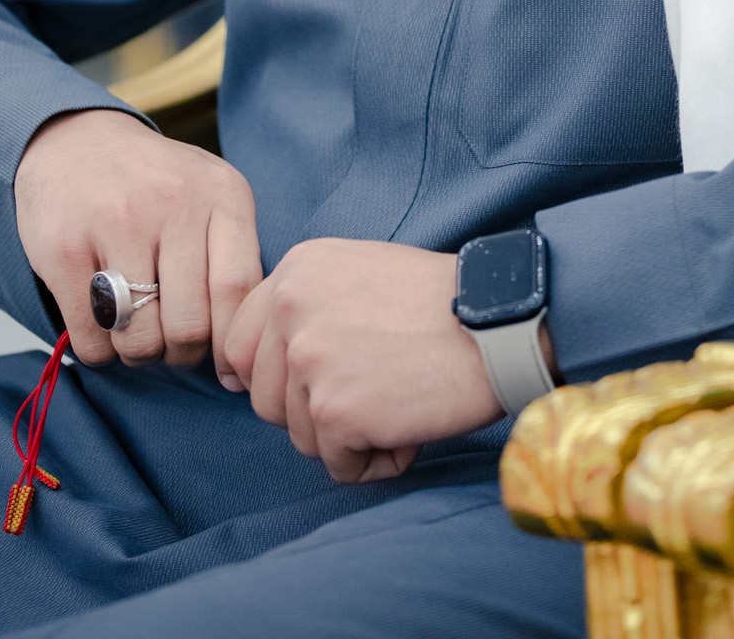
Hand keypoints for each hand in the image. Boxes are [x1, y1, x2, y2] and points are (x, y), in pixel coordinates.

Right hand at [14, 108, 261, 384]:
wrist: (75, 141)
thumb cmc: (155, 185)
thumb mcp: (210, 197)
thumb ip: (233, 258)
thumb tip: (244, 352)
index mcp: (222, 192)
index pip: (237, 291)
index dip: (232, 344)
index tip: (228, 370)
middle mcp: (173, 202)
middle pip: (189, 326)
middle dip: (183, 354)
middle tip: (172, 344)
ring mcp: (116, 222)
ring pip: (140, 340)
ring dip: (140, 354)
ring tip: (137, 329)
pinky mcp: (64, 249)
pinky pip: (92, 340)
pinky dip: (100, 352)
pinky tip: (103, 324)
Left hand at [224, 237, 543, 483]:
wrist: (497, 321)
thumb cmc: (439, 300)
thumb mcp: (356, 272)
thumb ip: (305, 304)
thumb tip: (254, 364)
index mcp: (295, 270)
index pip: (236, 340)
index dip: (262, 376)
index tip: (294, 390)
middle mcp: (290, 309)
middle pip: (262, 396)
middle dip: (308, 411)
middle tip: (366, 395)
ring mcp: (309, 360)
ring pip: (299, 434)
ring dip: (344, 436)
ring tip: (395, 406)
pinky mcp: (335, 411)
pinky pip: (336, 464)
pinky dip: (372, 461)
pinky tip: (407, 432)